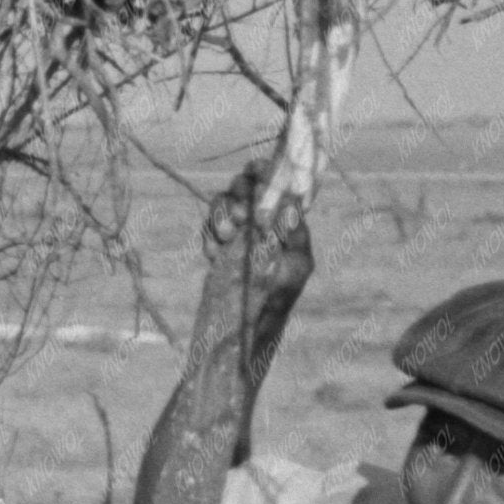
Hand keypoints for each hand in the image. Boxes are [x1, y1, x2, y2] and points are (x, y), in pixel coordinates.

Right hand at [203, 163, 314, 313]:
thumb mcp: (296, 267)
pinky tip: (214, 255)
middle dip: (240, 195)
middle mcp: (261, 220)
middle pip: (244, 183)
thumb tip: (291, 201)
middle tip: (242, 218)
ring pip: (222, 200)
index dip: (263, 173)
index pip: (274, 180)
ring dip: (221, 212)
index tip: (256, 183)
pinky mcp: (217, 246)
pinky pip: (208, 225)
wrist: (243, 330)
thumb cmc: (278, 300)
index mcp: (284, 220)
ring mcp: (238, 232)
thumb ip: (295, 234)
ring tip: (226, 238)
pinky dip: (209, 234)